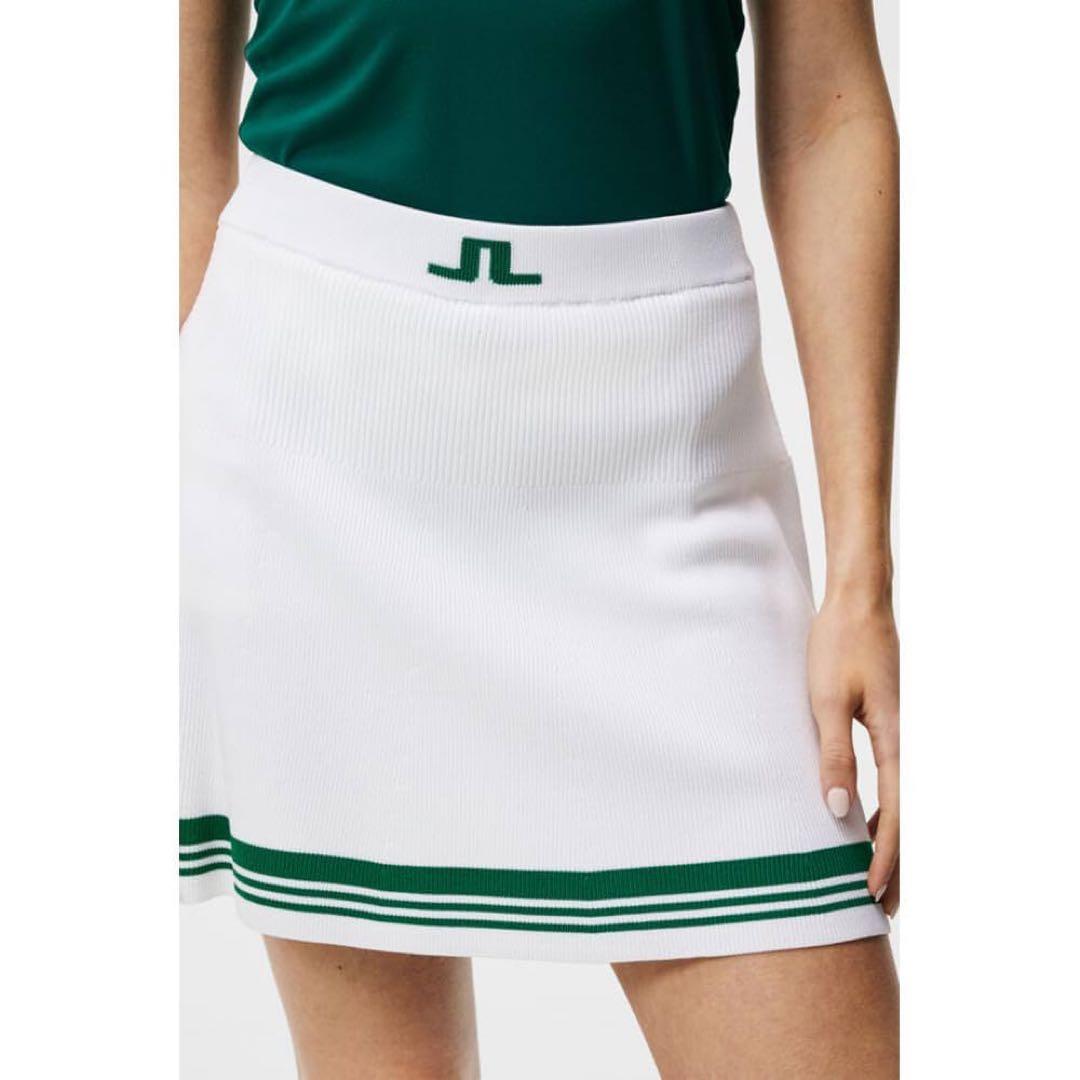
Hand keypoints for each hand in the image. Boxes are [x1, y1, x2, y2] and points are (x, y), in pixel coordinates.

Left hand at [808, 590, 898, 915]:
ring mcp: (902, 731)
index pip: (897, 813)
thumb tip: (837, 812)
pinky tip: (867, 821)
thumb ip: (834, 754)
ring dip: (894, 839)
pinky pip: (894, 777)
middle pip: (910, 815)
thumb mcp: (826, 701)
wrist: (857, 601)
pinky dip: (887, 808)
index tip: (872, 892)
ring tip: (880, 878)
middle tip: (885, 908)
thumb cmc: (838, 646)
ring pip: (904, 799)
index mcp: (897, 739)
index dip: (886, 856)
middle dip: (900, 862)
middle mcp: (907, 739)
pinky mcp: (889, 722)